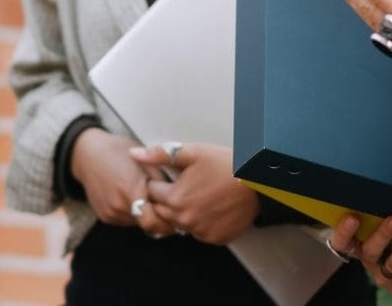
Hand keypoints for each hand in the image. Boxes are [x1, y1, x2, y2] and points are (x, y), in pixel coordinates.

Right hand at [71, 128, 174, 235]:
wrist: (88, 155)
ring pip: (137, 223)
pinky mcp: (105, 216)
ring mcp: (110, 212)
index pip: (153, 222)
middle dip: (159, 221)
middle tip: (170, 211)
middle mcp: (118, 205)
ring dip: (146, 216)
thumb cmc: (120, 152)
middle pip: (146, 224)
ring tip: (149, 199)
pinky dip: (133, 214)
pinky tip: (134, 198)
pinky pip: (126, 220)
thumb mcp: (144, 160)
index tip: (178, 218)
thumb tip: (178, 199)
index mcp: (131, 190)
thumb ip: (161, 181)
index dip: (167, 224)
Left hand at [129, 143, 257, 244]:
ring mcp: (200, 231)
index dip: (158, 182)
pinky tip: (210, 207)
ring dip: (183, 212)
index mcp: (175, 199)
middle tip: (185, 185)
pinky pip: (199, 232)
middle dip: (168, 198)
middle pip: (163, 211)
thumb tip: (134, 154)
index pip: (151, 193)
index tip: (170, 176)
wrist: (257, 182)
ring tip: (199, 195)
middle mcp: (185, 220)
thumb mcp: (192, 153)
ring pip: (180, 223)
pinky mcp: (215, 238)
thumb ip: (159, 155)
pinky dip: (201, 222)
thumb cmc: (225, 164)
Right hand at [328, 214, 391, 297]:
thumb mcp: (384, 224)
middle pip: (370, 251)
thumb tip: (391, 190)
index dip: (344, 232)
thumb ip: (380, 214)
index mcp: (358, 245)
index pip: (342, 241)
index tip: (352, 218)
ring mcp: (383, 277)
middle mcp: (368, 262)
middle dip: (384, 235)